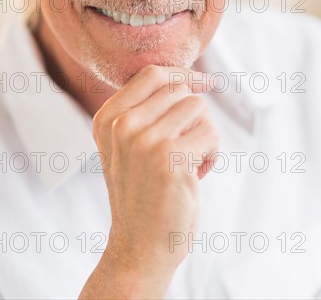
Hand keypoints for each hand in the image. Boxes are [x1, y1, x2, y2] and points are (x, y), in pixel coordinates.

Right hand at [92, 64, 218, 282]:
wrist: (139, 247)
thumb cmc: (143, 193)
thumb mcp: (127, 146)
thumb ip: (144, 111)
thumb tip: (186, 78)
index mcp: (107, 118)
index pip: (151, 74)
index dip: (183, 74)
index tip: (204, 82)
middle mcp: (121, 125)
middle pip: (179, 89)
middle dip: (195, 115)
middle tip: (189, 146)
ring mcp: (143, 140)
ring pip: (197, 107)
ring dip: (205, 133)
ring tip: (192, 160)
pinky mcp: (168, 158)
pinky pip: (210, 133)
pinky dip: (213, 153)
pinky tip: (198, 174)